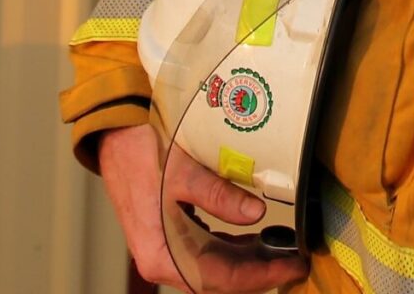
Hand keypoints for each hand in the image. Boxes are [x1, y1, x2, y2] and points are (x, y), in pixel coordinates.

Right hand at [97, 124, 310, 293]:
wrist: (116, 134)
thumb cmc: (142, 152)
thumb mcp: (184, 172)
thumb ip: (219, 196)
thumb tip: (256, 213)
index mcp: (162, 254)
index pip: (221, 280)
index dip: (261, 276)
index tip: (293, 266)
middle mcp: (162, 260)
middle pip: (220, 280)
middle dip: (260, 272)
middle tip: (298, 260)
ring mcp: (165, 249)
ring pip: (216, 267)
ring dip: (249, 261)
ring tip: (284, 249)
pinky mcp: (170, 235)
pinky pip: (208, 251)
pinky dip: (235, 248)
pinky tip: (258, 237)